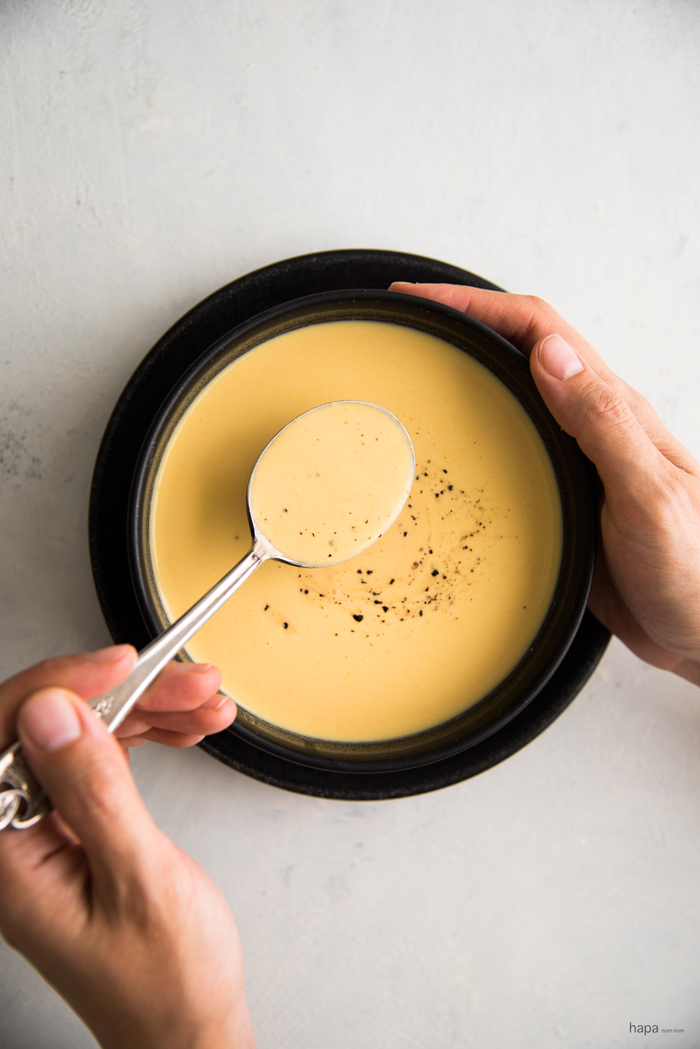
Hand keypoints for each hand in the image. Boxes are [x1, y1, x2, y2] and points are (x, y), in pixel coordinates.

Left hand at [0, 664, 254, 1047]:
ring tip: (203, 705)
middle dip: (125, 695)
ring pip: (83, 734)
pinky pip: (103, 757)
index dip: (61, 686)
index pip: (6, 737)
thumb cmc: (165, 982)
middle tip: (187, 687)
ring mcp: (45, 831)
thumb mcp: (139, 881)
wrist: (190, 1028)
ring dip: (148, 710)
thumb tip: (53, 713)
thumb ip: (96, 792)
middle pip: (51, 727)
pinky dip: (149, 735)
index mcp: (6, 858)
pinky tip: (184, 728)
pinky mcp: (76, 826)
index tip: (120, 666)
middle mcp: (15, 838)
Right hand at [391, 282, 699, 685]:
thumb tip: (550, 355)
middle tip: (413, 322)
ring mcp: (578, 460)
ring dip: (470, 371)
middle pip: (522, 350)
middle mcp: (592, 426)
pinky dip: (478, 430)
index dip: (478, 305)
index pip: (539, 331)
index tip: (426, 298)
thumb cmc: (693, 568)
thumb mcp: (649, 495)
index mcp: (613, 411)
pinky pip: (515, 447)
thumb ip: (603, 423)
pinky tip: (457, 447)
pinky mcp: (566, 497)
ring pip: (516, 396)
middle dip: (464, 324)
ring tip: (422, 370)